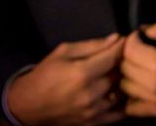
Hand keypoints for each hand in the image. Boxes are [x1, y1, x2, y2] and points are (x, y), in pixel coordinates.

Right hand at [7, 33, 125, 124]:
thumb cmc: (45, 74)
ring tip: (121, 73)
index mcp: (82, 73)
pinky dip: (123, 102)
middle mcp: (90, 94)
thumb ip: (92, 45)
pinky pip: (118, 113)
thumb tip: (116, 38)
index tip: (128, 40)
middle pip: (119, 74)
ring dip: (123, 82)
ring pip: (121, 93)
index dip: (123, 46)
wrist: (26, 105)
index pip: (113, 56)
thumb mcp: (64, 52)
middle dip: (124, 63)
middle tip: (125, 55)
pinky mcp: (92, 123)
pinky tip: (120, 92)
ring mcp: (92, 111)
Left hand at [120, 21, 155, 116]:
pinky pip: (131, 106)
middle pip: (124, 68)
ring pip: (125, 86)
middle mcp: (155, 84)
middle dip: (129, 56)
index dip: (132, 39)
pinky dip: (132, 96)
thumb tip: (140, 31)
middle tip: (141, 51)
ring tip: (141, 67)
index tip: (140, 38)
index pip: (128, 50)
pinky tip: (142, 85)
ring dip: (130, 75)